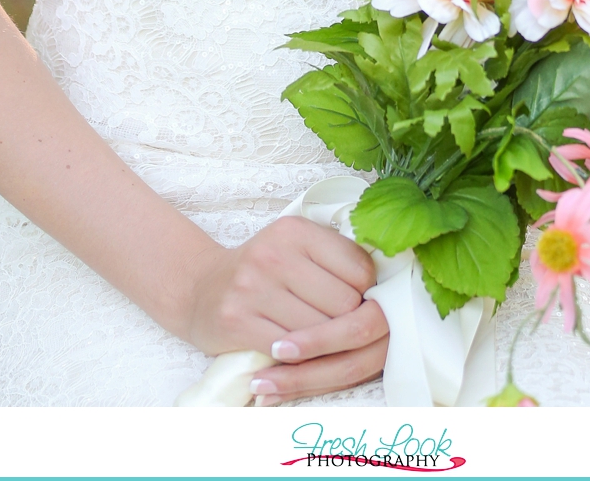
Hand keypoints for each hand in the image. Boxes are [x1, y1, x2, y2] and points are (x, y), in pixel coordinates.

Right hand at [180, 215, 388, 401]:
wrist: (200, 288)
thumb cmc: (262, 270)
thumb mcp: (297, 247)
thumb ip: (336, 256)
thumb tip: (389, 281)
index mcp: (296, 230)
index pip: (360, 269)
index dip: (366, 293)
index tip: (358, 301)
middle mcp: (274, 254)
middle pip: (344, 305)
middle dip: (348, 323)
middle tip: (341, 327)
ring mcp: (253, 287)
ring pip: (320, 332)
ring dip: (325, 345)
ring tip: (319, 341)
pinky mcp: (237, 321)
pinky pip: (290, 352)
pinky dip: (299, 358)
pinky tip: (292, 352)